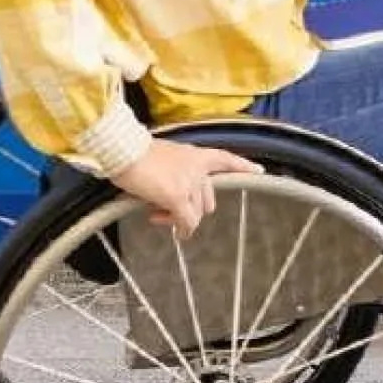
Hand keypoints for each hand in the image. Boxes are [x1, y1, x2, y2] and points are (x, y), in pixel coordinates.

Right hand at [115, 141, 260, 237]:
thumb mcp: (163, 157)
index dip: (242, 166)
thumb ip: (174, 172)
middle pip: (208, 200)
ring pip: (196, 214)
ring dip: (180, 219)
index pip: (224, 158)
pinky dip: (181, 230)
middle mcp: (196, 168)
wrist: (123, 149)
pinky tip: (174, 232)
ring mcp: (189, 183)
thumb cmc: (134, 153)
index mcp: (194, 154)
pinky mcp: (178, 197)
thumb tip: (169, 195)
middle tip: (169, 210)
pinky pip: (186, 222)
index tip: (258, 170)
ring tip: (158, 215)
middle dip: (193, 209)